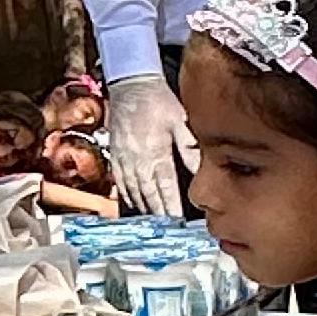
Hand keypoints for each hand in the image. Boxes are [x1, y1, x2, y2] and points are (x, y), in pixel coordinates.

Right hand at [107, 72, 197, 218]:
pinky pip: (121, 183)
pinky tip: (137, 205)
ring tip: (155, 224)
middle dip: (159, 214)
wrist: (130, 85)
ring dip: (145, 209)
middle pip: (148, 194)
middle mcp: (137, 160)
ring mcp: (123, 160)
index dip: (172, 207)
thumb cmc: (158, 101)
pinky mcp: (116, 156)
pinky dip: (129, 197)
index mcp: (155, 152)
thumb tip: (199, 170)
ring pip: (133, 192)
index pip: (165, 187)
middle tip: (169, 230)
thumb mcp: (179, 119)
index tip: (179, 222)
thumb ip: (188, 146)